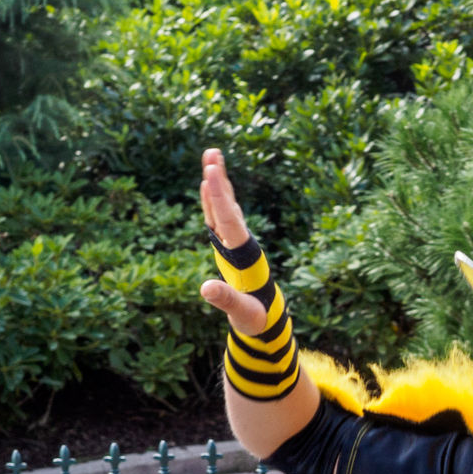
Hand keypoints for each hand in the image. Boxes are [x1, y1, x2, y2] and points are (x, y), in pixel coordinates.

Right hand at [198, 148, 269, 336]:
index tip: (210, 174)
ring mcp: (236, 243)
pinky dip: (214, 199)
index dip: (218, 198)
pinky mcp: (230, 246)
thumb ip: (225, 300)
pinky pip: (220, 217)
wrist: (267, 319)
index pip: (229, 221)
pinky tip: (209, 183)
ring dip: (218, 183)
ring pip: (225, 207)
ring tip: (212, 157)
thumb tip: (205, 288)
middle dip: (219, 181)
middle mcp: (242, 244)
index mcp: (244, 256)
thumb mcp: (242, 313)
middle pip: (228, 207)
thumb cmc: (255, 318)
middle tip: (212, 153)